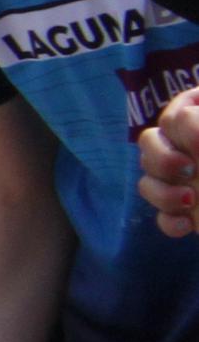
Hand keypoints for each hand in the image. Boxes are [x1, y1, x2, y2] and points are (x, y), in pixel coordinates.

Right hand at [145, 91, 198, 237]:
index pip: (177, 114)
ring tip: (190, 203)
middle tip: (189, 171)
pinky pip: (162, 217)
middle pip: (150, 144)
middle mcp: (186, 146)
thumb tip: (184, 114)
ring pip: (148, 182)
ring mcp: (183, 180)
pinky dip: (170, 222)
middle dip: (162, 159)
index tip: (198, 146)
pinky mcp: (184, 212)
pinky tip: (187, 227)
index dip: (183, 126)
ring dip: (163, 193)